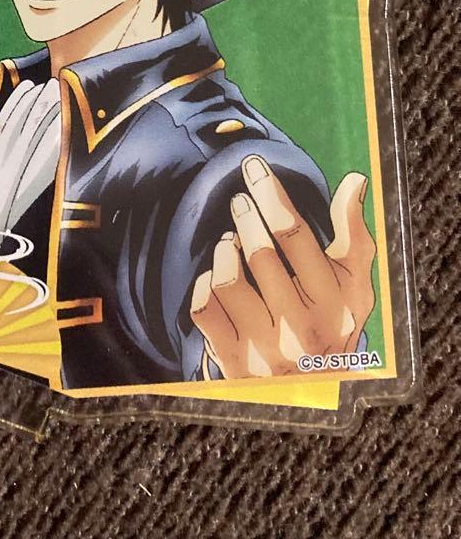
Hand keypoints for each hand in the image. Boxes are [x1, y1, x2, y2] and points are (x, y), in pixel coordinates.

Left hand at [190, 154, 375, 378]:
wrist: (313, 390)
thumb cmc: (333, 322)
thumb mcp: (353, 284)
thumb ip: (353, 233)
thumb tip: (354, 181)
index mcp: (334, 303)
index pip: (296, 235)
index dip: (271, 193)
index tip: (254, 167)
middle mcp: (301, 328)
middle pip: (259, 254)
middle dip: (246, 216)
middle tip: (239, 201)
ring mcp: (265, 347)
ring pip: (228, 281)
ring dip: (224, 250)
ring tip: (229, 240)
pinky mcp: (233, 360)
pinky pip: (203, 309)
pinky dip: (203, 284)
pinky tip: (214, 275)